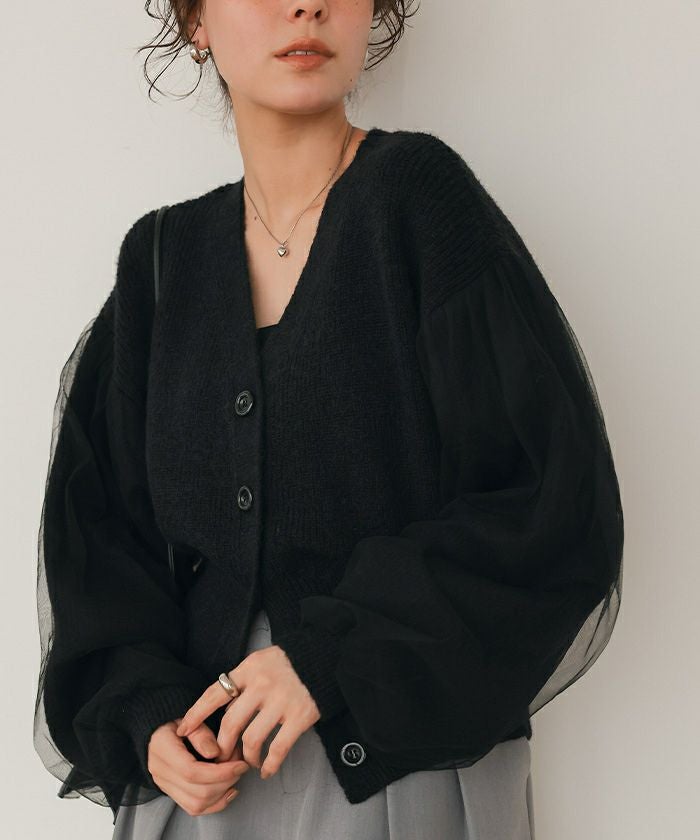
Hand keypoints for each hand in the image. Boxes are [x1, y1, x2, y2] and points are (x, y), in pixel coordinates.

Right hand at [147, 717, 250, 814]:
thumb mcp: (190, 719)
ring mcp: (164, 786)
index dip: (220, 772)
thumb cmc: (179, 721)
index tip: (240, 765)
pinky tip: (229, 790)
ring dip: (222, 794)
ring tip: (235, 776)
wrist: (159, 730)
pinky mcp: (171, 793)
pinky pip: (193, 808)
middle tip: (241, 767)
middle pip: (197, 792)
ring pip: (196, 805)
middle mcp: (160, 772)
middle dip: (225, 782)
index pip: (192, 772)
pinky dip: (215, 803)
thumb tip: (216, 753)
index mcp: (162, 750)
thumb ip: (202, 734)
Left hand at [176, 645, 320, 779]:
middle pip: (231, 723)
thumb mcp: (258, 662)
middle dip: (222, 746)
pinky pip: (278, 748)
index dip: (196, 714)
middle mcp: (262, 685)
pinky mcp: (300, 715)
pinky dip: (270, 764)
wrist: (323, 658)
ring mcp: (281, 701)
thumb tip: (222, 712)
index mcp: (248, 669)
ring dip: (246, 757)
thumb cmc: (286, 663)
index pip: (215, 693)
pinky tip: (266, 770)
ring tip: (247, 763)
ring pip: (252, 739)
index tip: (182, 731)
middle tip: (221, 758)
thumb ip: (241, 682)